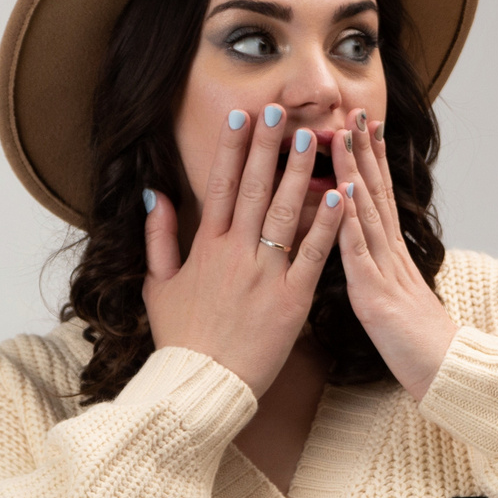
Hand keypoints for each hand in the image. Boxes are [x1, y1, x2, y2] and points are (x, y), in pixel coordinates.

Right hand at [144, 106, 343, 395]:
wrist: (201, 386)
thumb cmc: (181, 340)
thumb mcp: (158, 285)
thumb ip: (157, 237)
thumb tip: (155, 195)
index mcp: (204, 248)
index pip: (220, 186)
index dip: (233, 149)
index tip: (243, 117)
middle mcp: (235, 254)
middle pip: (254, 189)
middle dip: (268, 147)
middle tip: (281, 110)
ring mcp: (265, 275)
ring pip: (286, 214)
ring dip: (301, 173)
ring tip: (315, 138)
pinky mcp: (292, 300)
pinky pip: (313, 255)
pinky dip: (328, 224)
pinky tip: (342, 195)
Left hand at [327, 109, 458, 400]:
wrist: (447, 374)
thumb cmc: (420, 344)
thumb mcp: (399, 299)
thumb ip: (384, 271)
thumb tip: (371, 253)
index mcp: (393, 254)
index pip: (381, 197)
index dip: (372, 159)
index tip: (364, 124)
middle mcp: (391, 254)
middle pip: (377, 192)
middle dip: (365, 150)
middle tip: (356, 110)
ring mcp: (384, 271)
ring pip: (367, 212)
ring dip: (354, 171)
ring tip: (343, 136)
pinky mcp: (375, 295)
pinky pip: (358, 252)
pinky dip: (348, 221)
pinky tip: (340, 195)